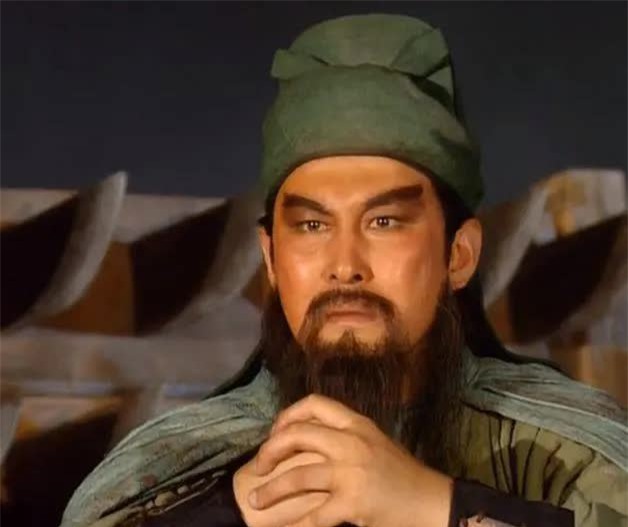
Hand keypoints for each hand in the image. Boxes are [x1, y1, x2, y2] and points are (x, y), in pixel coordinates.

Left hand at [249, 394, 452, 526]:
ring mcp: (351, 472)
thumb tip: (306, 439)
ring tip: (256, 501)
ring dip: (271, 490)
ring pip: (297, 476)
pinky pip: (314, 516)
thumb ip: (345, 436)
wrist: (432, 502)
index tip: (275, 432)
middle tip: (258, 467)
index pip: (314, 404)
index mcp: (357, 424)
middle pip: (298, 434)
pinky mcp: (353, 502)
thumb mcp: (374, 442)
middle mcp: (351, 442)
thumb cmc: (402, 474)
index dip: (287, 415)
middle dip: (270, 450)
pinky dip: (294, 526)